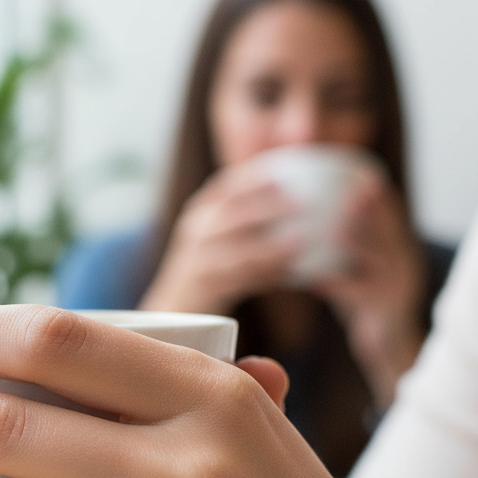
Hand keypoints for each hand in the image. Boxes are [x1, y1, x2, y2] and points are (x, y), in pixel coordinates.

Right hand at [140, 162, 300, 314]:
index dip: (253, 179)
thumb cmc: (212, 265)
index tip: (283, 172)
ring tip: (299, 243)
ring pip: (236, 254)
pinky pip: (240, 282)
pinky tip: (290, 274)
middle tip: (298, 203)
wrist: (178, 305)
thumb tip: (297, 195)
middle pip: (229, 216)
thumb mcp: (222, 232)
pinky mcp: (206, 289)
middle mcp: (197, 232)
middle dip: (263, 207)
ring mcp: (199, 262)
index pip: (226, 188)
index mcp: (203, 210)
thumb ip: (251, 213)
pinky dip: (266, 277)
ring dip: (269, 248)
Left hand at [314, 172, 427, 408]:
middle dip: (369, 209)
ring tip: (333, 230)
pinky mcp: (387, 313)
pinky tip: (316, 278)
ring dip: (358, 242)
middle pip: (390, 228)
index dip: (370, 189)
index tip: (347, 170)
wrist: (386, 347)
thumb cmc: (362, 300)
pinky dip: (340, 284)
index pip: (388, 209)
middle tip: (343, 193)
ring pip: (382, 259)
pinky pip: (363, 295)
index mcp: (396, 244)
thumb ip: (340, 239)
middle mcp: (404, 261)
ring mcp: (399, 288)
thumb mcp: (355, 264)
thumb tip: (301, 210)